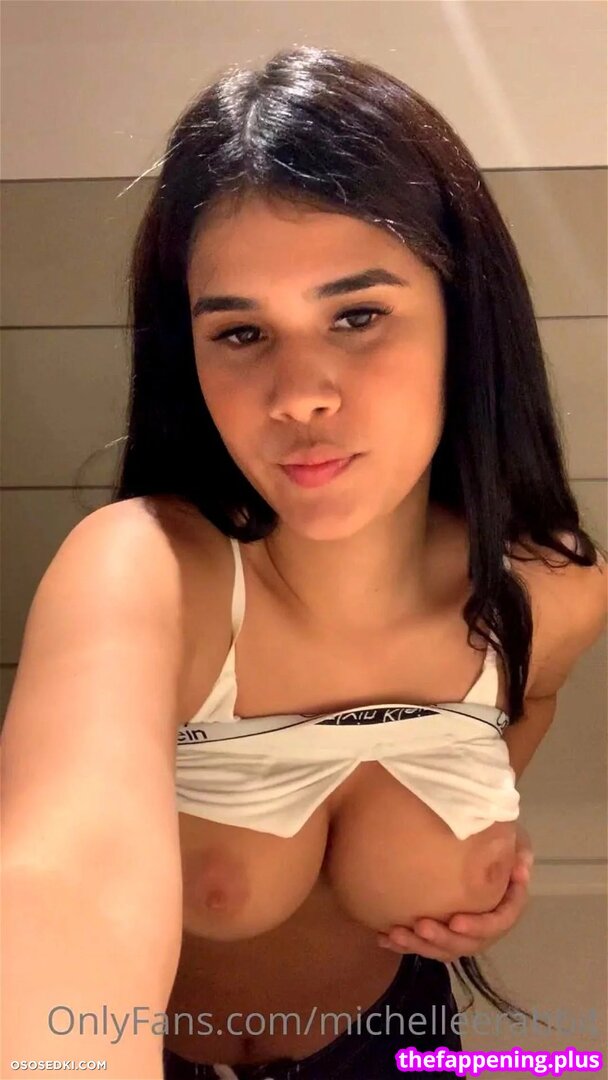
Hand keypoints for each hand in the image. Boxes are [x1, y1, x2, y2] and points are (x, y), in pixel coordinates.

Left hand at [377, 825, 533, 961]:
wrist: (468, 843)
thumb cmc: (493, 839)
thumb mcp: (512, 838)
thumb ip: (518, 850)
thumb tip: (521, 868)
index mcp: (504, 907)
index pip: (498, 924)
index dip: (478, 927)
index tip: (456, 921)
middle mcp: (484, 926)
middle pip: (467, 943)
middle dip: (442, 939)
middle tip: (420, 926)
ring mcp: (461, 933)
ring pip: (442, 949)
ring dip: (418, 945)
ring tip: (395, 934)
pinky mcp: (440, 931)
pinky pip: (423, 944)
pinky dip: (403, 944)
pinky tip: (383, 938)